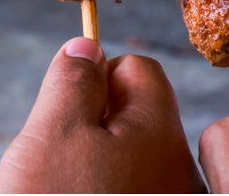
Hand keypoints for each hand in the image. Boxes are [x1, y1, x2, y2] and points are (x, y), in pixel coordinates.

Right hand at [0, 38, 199, 193]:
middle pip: (136, 118)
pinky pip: (130, 192)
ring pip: (130, 163)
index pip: (139, 70)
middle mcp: (177, 175)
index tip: (64, 112)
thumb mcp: (51, 135)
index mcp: (161, 135)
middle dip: (94, 127)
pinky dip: (101, 191)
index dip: (94, 79)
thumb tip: (87, 46)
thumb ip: (73, 82)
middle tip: (57, 162)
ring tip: (59, 192)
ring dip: (95, 166)